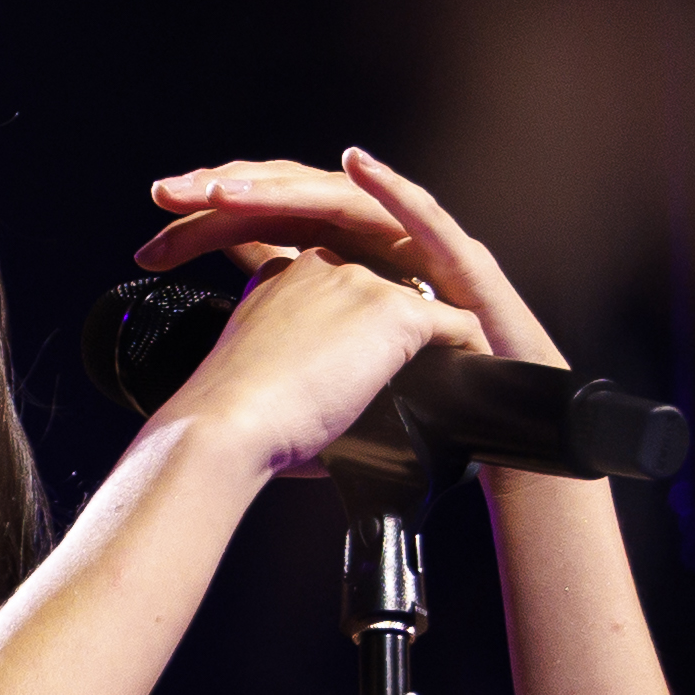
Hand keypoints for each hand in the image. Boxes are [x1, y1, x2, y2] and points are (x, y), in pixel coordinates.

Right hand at [129, 224, 487, 485]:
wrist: (225, 426)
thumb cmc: (231, 422)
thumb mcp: (251, 373)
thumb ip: (284, 371)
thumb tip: (314, 419)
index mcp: (283, 279)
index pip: (337, 292)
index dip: (356, 328)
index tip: (365, 362)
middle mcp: (321, 268)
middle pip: (381, 292)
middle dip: (397, 331)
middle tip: (413, 376)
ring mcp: (359, 284)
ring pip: (419, 307)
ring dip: (435, 342)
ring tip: (448, 379)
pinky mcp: (391, 311)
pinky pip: (453, 323)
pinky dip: (468, 352)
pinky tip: (469, 380)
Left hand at [138, 147, 569, 371]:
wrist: (498, 426)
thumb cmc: (416, 401)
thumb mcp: (325, 379)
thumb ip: (291, 356)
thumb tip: (224, 355)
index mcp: (334, 269)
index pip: (259, 231)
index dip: (204, 232)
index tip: (147, 248)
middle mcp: (370, 245)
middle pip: (288, 202)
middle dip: (227, 193)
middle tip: (167, 195)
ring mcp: (414, 246)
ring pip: (341, 202)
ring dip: (286, 186)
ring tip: (233, 184)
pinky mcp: (460, 260)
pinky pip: (422, 218)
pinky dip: (390, 189)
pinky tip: (357, 164)